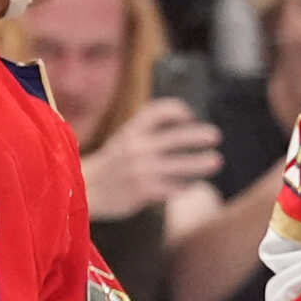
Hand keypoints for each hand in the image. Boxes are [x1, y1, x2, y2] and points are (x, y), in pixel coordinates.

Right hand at [79, 98, 222, 218]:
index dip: (177, 110)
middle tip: (215, 135)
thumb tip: (182, 128)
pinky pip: (173, 188)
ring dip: (199, 162)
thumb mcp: (122, 141)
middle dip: (198, 135)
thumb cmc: (110, 165)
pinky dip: (185, 187)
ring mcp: (141, 169)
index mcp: (130, 131)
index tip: (190, 116)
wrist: (84, 190)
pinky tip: (193, 187)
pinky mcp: (144, 190)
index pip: (157, 110)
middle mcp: (136, 148)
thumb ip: (145, 133)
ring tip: (216, 161)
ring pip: (179, 164)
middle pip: (175, 137)